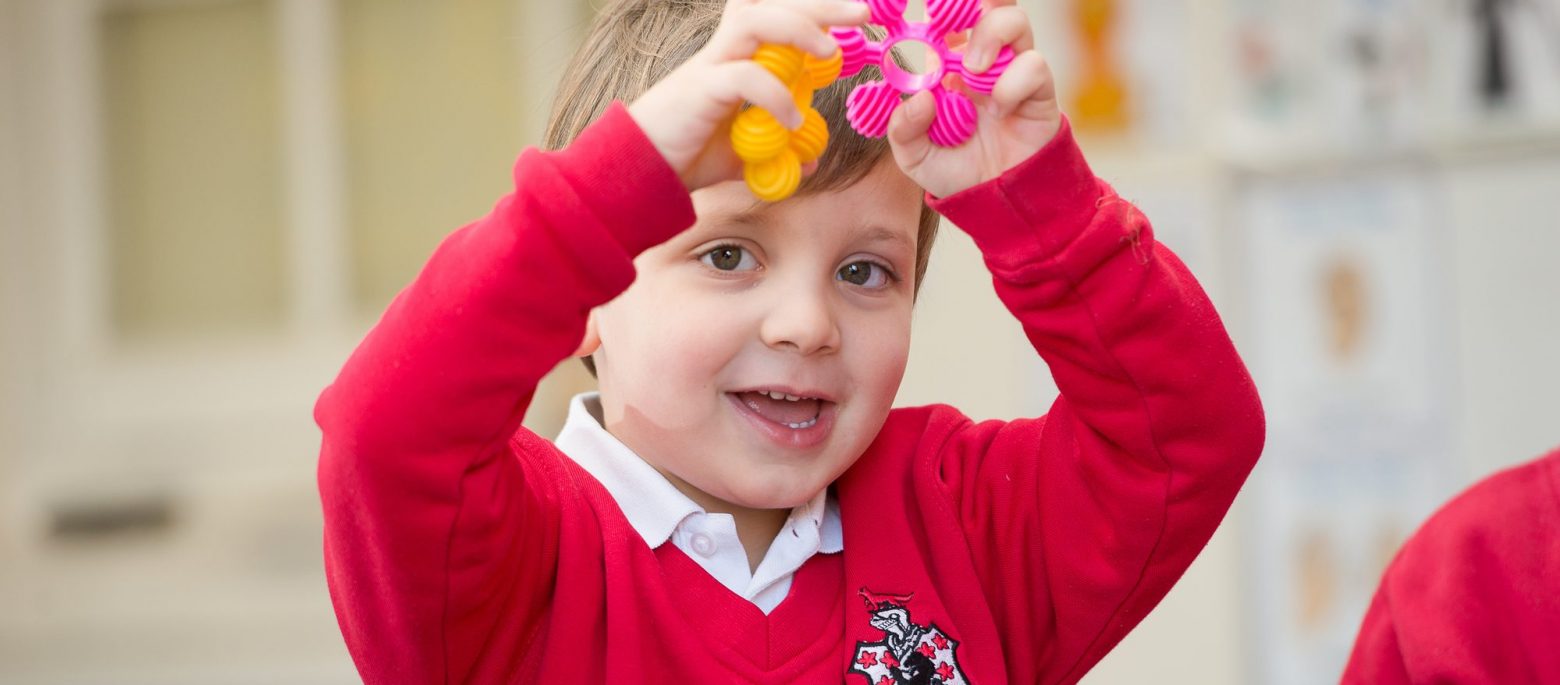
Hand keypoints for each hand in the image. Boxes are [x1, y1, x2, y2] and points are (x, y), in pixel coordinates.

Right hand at [627, 0, 869, 191]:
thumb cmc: (685, 155)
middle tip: (862, 12)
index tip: (851, 16)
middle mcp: (725, 51)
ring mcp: (712, 66)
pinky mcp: (701, 88)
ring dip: (799, 30)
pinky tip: (791, 121)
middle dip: (820, 4)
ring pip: (756, 22)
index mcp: (737, 57)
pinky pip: (745, 78)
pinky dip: (775, 97)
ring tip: (830, 54)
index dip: (809, 7)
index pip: (773, 12)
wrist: (638, 171)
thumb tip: (808, 160)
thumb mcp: (742, 155)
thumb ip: (776, 151)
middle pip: (770, 4)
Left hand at [885, 1, 1061, 198]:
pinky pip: (1033, 64)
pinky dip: (1014, 82)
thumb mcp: (914, 156)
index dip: (938, 7)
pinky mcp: (1039, 87)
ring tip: (973, 72)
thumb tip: (920, 96)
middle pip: (987, 4)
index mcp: (946, 64)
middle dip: (974, 0)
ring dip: (990, 36)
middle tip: (950, 16)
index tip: (923, 12)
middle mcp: (980, 58)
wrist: (995, 200)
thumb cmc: (954, 171)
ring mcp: (1010, 68)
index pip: (943, 17)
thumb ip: (904, 129)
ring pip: (1013, 19)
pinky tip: (1000, 109)